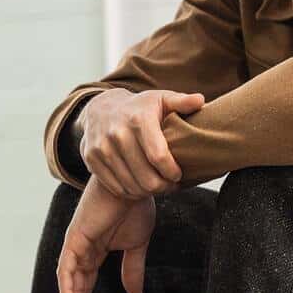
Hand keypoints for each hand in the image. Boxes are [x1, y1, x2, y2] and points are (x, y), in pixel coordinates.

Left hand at [56, 175, 155, 292]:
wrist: (135, 182)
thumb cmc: (135, 206)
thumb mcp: (136, 245)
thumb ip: (132, 270)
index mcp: (93, 254)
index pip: (87, 291)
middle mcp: (80, 253)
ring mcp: (75, 247)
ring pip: (72, 290)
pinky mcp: (74, 240)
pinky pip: (67, 273)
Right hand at [78, 87, 204, 199]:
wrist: (100, 108)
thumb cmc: (139, 107)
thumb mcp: (160, 99)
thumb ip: (182, 102)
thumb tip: (200, 101)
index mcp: (138, 119)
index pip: (159, 157)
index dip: (172, 172)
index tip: (178, 175)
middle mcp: (117, 133)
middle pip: (147, 178)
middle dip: (163, 187)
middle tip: (170, 185)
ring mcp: (101, 147)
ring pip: (132, 186)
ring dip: (148, 192)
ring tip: (157, 186)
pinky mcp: (91, 159)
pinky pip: (116, 187)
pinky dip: (130, 192)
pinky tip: (140, 186)